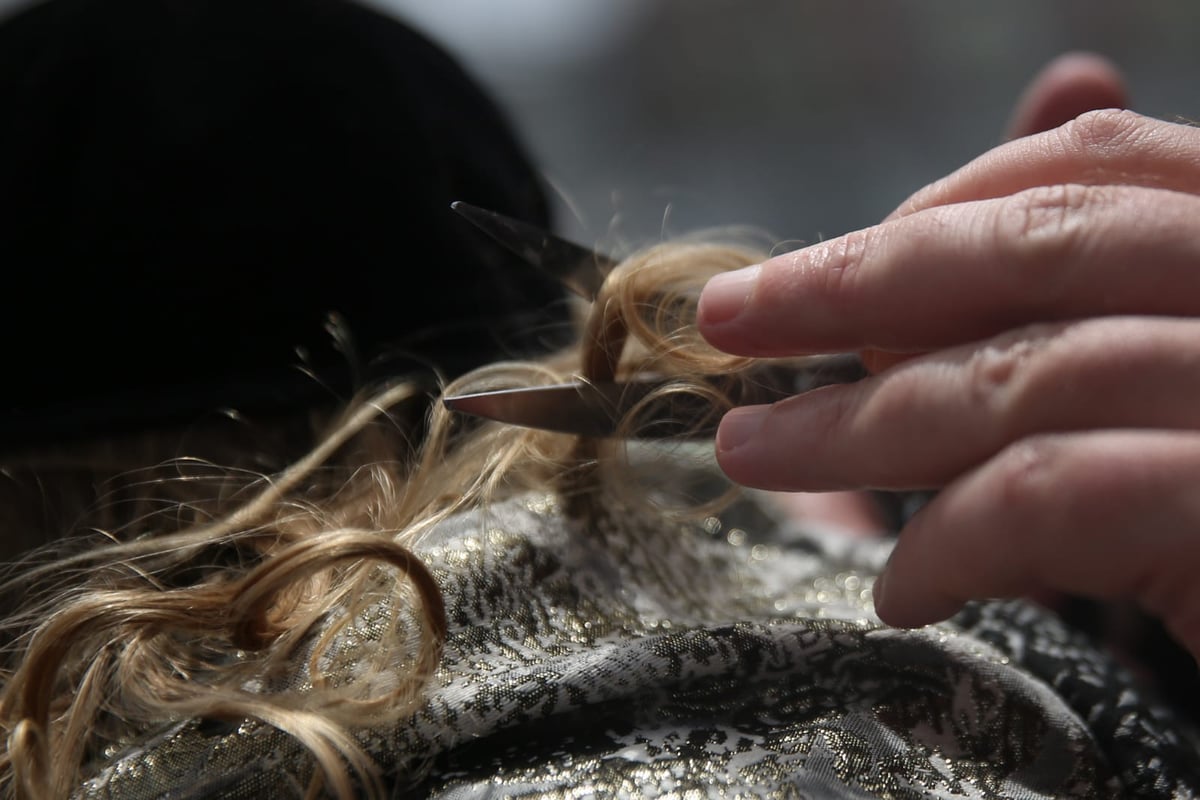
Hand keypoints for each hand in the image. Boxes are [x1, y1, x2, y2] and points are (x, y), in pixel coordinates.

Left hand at [697, 54, 1199, 659]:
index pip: (1102, 173)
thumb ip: (1056, 332)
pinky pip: (1061, 496)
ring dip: (864, 420)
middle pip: (1054, 245)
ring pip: (1038, 369)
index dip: (948, 207)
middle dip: (863, 281)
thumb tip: (938, 253)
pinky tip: (901, 589)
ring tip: (753, 454)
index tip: (830, 265)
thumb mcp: (1137, 420)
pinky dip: (955, 538)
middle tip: (730, 318)